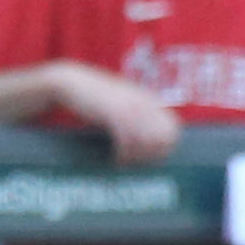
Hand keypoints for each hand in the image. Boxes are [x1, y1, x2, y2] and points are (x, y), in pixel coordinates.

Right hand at [49, 65, 180, 165]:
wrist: (72, 82)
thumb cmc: (94, 98)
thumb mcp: (122, 104)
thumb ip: (138, 116)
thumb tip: (149, 142)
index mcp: (150, 101)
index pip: (172, 130)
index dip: (163, 149)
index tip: (146, 159)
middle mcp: (145, 103)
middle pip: (163, 138)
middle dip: (150, 154)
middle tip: (135, 162)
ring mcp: (130, 107)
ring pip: (146, 140)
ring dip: (136, 156)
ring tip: (124, 162)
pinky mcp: (114, 112)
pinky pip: (128, 138)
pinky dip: (124, 153)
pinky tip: (116, 158)